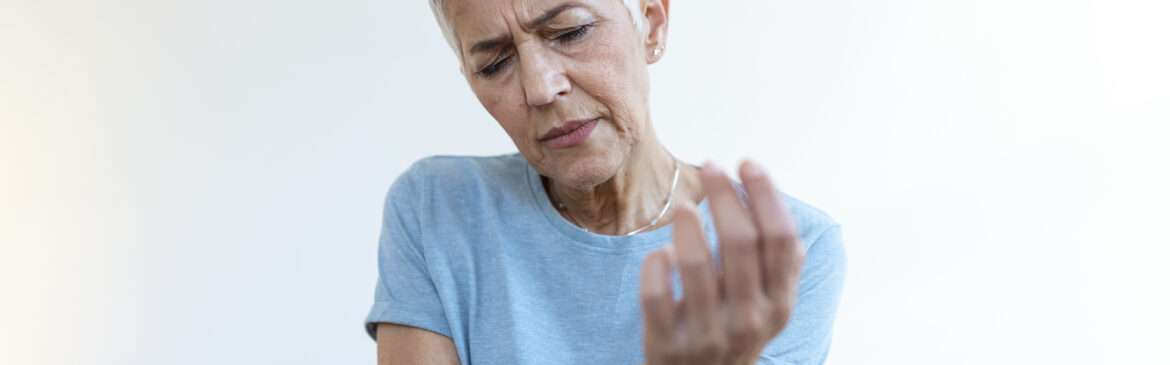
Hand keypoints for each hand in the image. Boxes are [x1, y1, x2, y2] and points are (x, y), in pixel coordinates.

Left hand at [639, 161, 805, 364]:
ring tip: (683, 205)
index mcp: (779, 305)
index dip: (765, 194)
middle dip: (723, 195)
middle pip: (740, 241)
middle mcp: (749, 320)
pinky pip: (656, 292)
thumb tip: (780, 207)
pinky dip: (656, 264)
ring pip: (694, 263)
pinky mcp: (666, 344)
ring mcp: (707, 335)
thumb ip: (781, 267)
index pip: (779, 238)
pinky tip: (661, 252)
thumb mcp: (770, 308)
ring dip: (687, 224)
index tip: (747, 164)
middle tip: (710, 168)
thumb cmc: (735, 334)